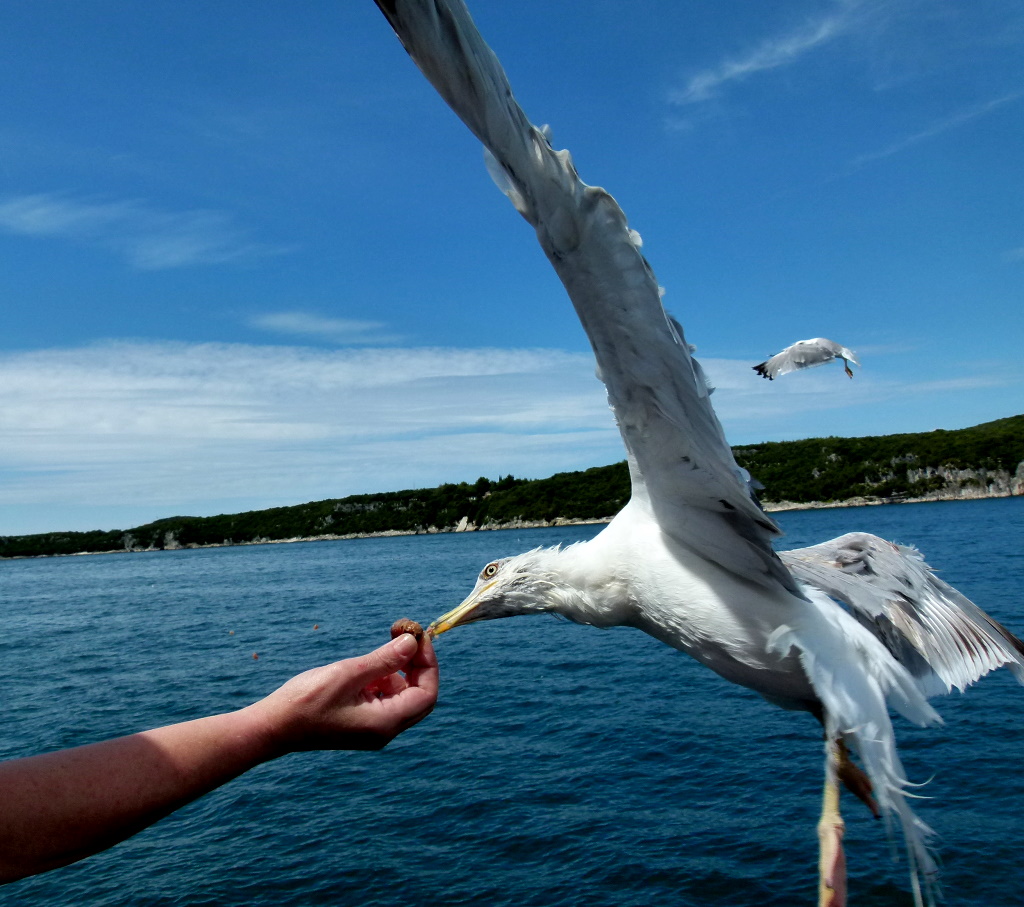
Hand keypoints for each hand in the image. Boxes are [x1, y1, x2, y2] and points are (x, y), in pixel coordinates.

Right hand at [248, 632, 438, 754]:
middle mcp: (384, 731)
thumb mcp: (348, 674)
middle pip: (419, 697)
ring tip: (387, 643)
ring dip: (400, 669)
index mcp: (384, 724)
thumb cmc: (306, 701)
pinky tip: (371, 663)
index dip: (428, 663)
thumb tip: (413, 642)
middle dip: (418, 665)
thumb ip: (384, 659)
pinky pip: (385, 699)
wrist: (272, 727)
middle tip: (406, 636)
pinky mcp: (361, 723)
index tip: (417, 636)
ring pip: (403, 696)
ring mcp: (372, 729)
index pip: (426, 694)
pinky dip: (385, 678)